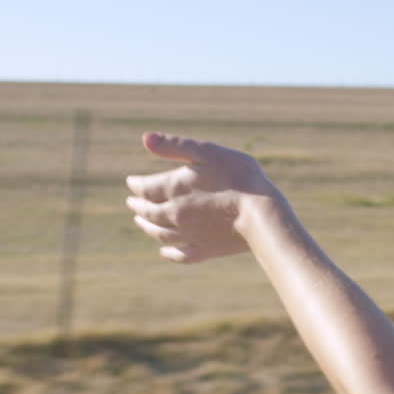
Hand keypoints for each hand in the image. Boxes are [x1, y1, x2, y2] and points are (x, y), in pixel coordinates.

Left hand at [126, 132, 283, 262]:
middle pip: (148, 212)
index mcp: (174, 188)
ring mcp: (190, 235)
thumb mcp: (207, 152)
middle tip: (132, 202)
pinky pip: (180, 254)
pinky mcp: (206, 250)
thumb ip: (175, 145)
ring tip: (141, 222)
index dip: (136, 184)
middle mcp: (175, 214)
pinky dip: (169, 253)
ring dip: (147, 227)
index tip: (131, 182)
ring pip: (159, 233)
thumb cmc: (238, 176)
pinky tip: (164, 251)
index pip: (145, 187)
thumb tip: (145, 138)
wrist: (262, 213)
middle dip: (138, 206)